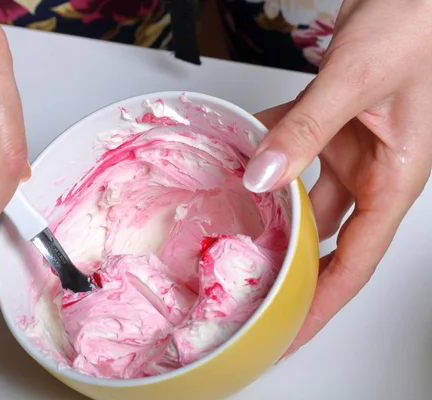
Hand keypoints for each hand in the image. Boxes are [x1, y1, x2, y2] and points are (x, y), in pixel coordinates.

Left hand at [243, 0, 431, 356]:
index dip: (324, 302)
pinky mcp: (330, 124)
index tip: (292, 331)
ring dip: (270, 212)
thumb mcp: (357, 81)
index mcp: (394, 178)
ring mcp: (349, 147)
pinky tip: (237, 159)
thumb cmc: (414, 25)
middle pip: (328, 239)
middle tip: (251, 293)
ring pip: (304, 197)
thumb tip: (263, 177)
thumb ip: (307, 129)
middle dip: (293, 269)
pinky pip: (291, 148)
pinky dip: (264, 153)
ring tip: (231, 237)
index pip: (357, 260)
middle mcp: (372, 171)